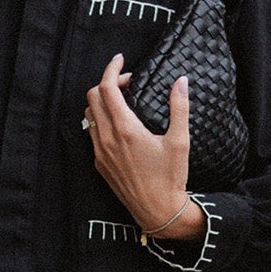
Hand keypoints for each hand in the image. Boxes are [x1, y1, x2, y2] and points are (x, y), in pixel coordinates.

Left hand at [83, 56, 202, 239]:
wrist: (158, 211)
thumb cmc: (171, 178)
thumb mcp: (180, 141)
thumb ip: (179, 107)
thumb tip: (181, 81)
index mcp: (125, 129)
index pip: (106, 88)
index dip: (112, 69)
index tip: (121, 60)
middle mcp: (107, 139)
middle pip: (92, 97)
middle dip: (108, 83)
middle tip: (129, 83)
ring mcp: (100, 152)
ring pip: (89, 115)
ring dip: (102, 101)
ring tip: (124, 100)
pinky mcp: (100, 164)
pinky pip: (92, 133)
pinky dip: (101, 120)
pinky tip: (120, 124)